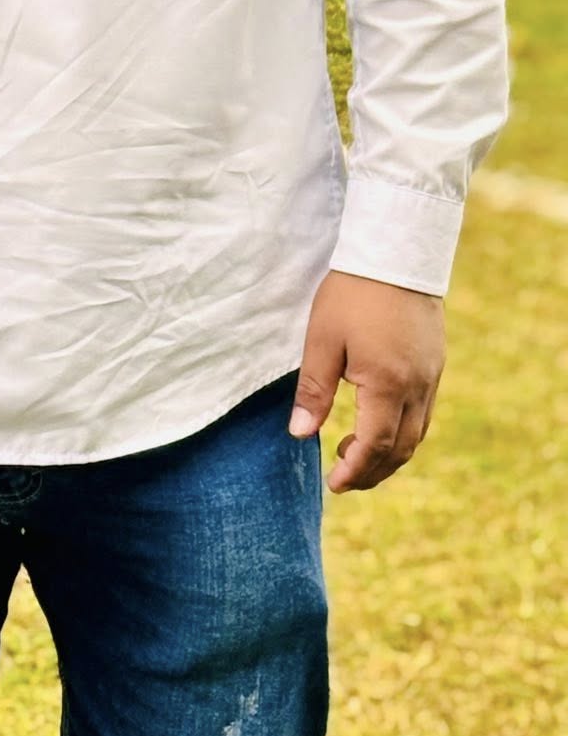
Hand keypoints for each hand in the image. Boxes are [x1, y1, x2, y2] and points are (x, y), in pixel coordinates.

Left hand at [289, 269, 444, 491]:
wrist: (397, 251)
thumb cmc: (352, 293)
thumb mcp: (322, 339)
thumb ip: (313, 390)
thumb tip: (300, 435)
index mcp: (387, 385)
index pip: (374, 446)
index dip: (354, 470)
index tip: (334, 484)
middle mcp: (417, 388)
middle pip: (400, 449)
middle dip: (373, 472)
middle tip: (344, 478)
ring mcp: (432, 377)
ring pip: (416, 434)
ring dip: (389, 455)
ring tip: (356, 455)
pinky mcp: (436, 364)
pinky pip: (424, 413)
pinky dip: (403, 431)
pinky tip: (381, 424)